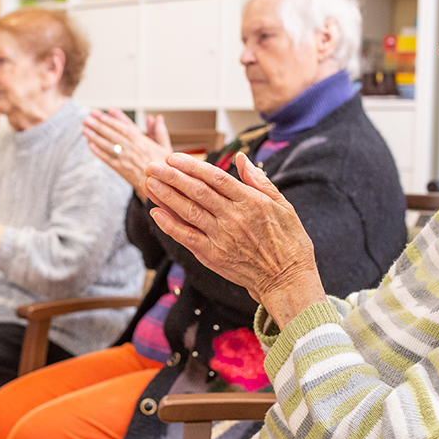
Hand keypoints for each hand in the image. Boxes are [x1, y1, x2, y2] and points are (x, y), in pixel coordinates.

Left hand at [84, 109, 172, 197]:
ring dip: (95, 135)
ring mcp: (126, 159)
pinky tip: (90, 144)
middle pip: (114, 133)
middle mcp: (133, 148)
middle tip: (89, 116)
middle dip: (100, 124)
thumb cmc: (162, 167)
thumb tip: (156, 118)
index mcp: (142, 141)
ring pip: (108, 144)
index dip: (115, 117)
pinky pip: (107, 159)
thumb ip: (159, 131)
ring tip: (85, 127)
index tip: (105, 110)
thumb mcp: (165, 147)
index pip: (126, 126)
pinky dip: (98, 151)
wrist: (162, 186)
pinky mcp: (121, 169)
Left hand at [142, 152, 324, 328]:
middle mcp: (234, 218)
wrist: (287, 280)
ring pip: (188, 211)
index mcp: (251, 202)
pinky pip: (187, 237)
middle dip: (171, 177)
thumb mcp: (283, 206)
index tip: (174, 158)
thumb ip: (260, 181)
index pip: (215, 178)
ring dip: (166, 196)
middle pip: (197, 191)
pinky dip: (169, 224)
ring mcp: (221, 238)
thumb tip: (241, 159)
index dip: (192, 166)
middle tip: (152, 166)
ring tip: (148, 183)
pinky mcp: (213, 256)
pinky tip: (156, 212)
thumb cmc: (289, 242)